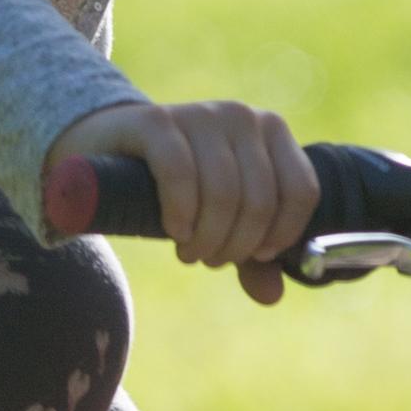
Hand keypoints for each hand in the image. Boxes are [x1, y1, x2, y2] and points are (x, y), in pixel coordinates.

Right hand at [47, 101, 316, 299]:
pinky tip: (174, 230)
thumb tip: (272, 296)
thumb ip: (251, 256)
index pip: (301, 190)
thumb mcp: (220, 221)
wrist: (109, 148)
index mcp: (271, 131)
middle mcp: (241, 116)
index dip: (282, 234)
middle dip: (235, 245)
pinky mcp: (156, 121)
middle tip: (210, 259)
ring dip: (206, 238)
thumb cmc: (177, 187)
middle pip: (259, 200)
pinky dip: (180, 213)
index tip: (255, 256)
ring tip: (190, 252)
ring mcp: (199, 114)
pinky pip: (180, 174)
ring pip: (223, 192)